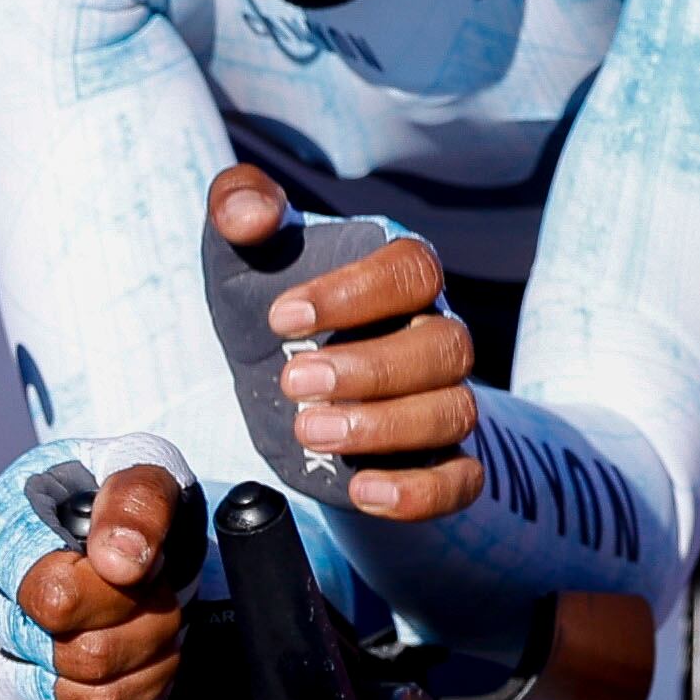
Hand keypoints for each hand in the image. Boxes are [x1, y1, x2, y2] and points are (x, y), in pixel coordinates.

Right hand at [11, 460, 188, 699]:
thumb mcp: (140, 468)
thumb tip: (119, 563)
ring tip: (150, 639)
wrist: (100, 538)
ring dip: (145, 677)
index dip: (122, 597)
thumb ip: (135, 499)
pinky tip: (134, 683)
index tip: (142, 568)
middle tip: (162, 605)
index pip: (56, 599)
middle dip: (149, 633)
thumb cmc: (115, 500)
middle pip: (80, 659)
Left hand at [209, 162, 484, 520]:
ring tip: (310, 431)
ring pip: (452, 412)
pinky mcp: (431, 459)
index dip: (355, 294)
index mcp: (398, 274)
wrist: (275, 376)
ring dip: (384, 427)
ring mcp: (439, 397)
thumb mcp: (240, 249)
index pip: (412, 270)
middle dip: (369, 369)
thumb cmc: (266, 297)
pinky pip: (460, 479)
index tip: (281, 317)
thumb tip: (249, 214)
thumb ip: (239, 207)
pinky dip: (421, 491)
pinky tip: (364, 492)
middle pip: (444, 346)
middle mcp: (432, 333)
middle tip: (291, 382)